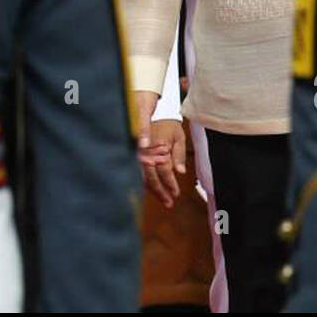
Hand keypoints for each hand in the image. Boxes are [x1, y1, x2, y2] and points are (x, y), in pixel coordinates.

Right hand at [134, 90, 186, 207]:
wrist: (155, 113)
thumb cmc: (169, 126)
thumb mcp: (179, 137)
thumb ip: (179, 154)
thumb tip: (180, 172)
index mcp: (158, 147)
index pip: (164, 170)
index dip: (170, 183)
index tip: (176, 194)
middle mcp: (147, 152)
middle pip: (151, 177)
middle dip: (160, 191)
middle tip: (169, 203)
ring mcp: (139, 154)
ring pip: (143, 176)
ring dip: (153, 189)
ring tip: (163, 200)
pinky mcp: (135, 154)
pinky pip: (138, 171)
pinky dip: (145, 182)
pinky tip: (151, 190)